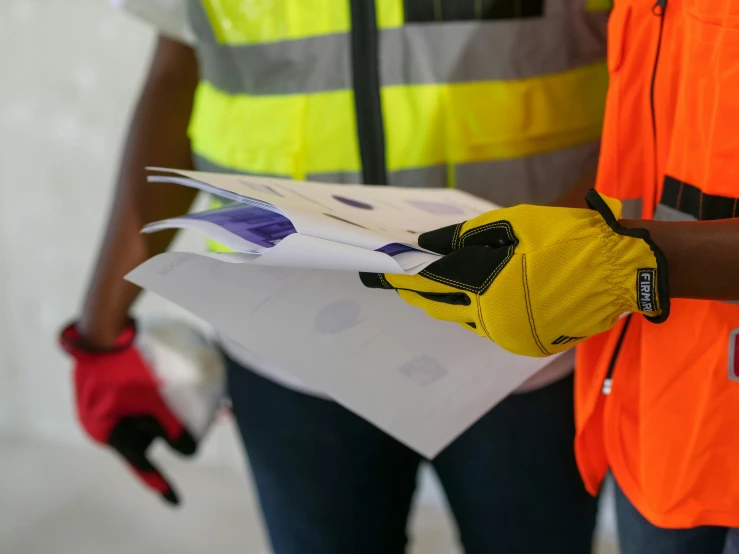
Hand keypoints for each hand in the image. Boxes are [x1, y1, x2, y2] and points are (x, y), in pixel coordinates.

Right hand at [59, 320, 197, 504]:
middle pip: (147, 440)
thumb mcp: (152, 399)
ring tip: (199, 405)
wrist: (102, 326)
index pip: (141, 464)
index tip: (175, 501)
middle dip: (175, 437)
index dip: (160, 483)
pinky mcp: (112, 389)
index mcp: (110, 433)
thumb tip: (189, 452)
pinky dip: (159, 402)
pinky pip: (140, 403)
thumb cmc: (126, 364)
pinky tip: (178, 389)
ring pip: (146, 419)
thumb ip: (171, 428)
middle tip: (200, 430)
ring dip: (170, 417)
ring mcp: (106, 407)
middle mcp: (104, 425)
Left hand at [361, 190, 669, 356]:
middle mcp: (491, 317)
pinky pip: (488, 327)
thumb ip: (465, 237)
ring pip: (463, 319)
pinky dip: (475, 312)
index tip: (383, 274)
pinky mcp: (526, 343)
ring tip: (434, 286)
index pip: (431, 283)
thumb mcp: (514, 224)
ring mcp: (509, 334)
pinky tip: (474, 298)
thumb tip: (428, 246)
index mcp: (486, 285)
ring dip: (448, 302)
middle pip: (440, 306)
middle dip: (419, 293)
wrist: (619, 270)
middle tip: (402, 282)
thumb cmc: (566, 237)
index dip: (405, 278)